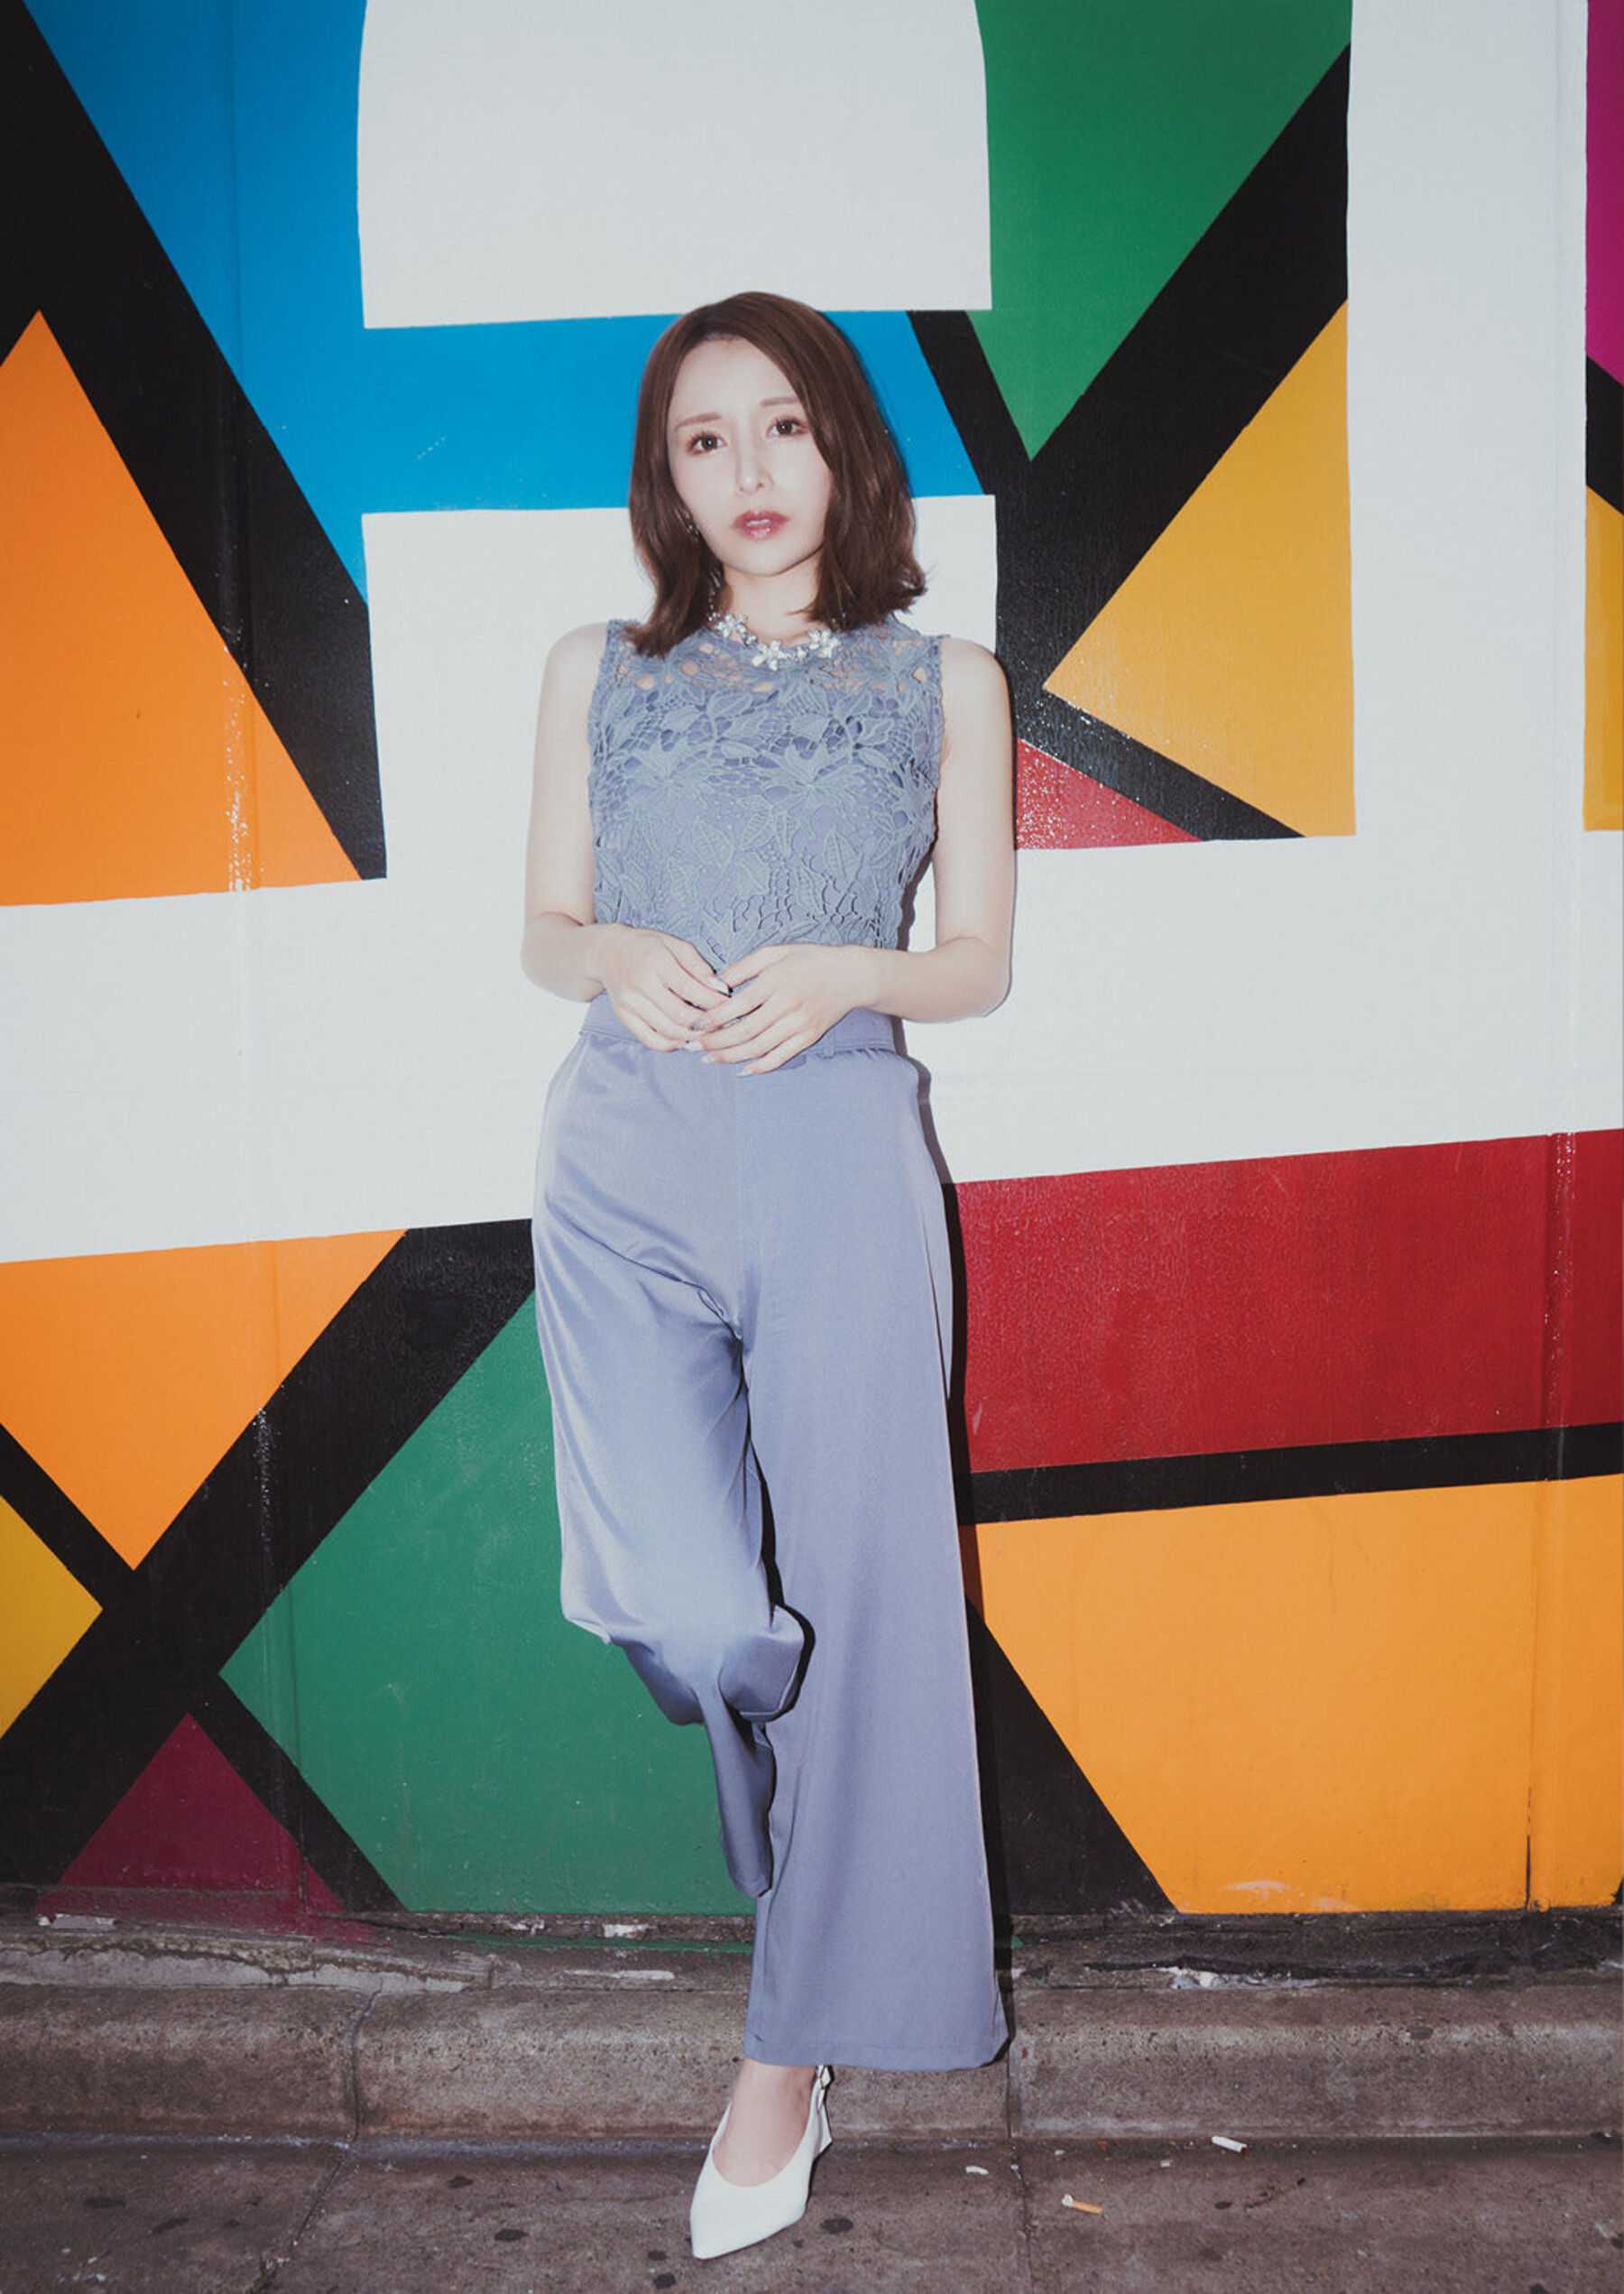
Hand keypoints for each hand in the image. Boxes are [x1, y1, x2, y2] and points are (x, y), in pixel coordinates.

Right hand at [596, 926, 731, 1048]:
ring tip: (709, 1032)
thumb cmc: (648, 946)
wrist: (607, 952)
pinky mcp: (623, 1016)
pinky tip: (685, 1039)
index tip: (730, 1005)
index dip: (714, 1002)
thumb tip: (721, 989)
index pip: (691, 989)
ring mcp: (629, 1003)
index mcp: (656, 961)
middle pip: (680, 1015)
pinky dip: (672, 1045)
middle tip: (723, 1023)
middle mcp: (640, 984)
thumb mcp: (674, 945)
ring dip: (693, 1036)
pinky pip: (650, 1040)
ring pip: (668, 1031)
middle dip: (707, 1023)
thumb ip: (698, 966)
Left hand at [687, 943, 876, 1072]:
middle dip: (715, 1042)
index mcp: (776, 982)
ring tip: (710, 1059)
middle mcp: (787, 1005)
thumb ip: (744, 967)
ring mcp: (799, 1024)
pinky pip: (780, 1057)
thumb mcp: (775, 953)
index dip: (712, 1018)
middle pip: (744, 1031)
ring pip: (759, 1048)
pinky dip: (760, 1067)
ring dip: (731, 1057)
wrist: (850, 976)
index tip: (694, 1025)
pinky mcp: (809, 1037)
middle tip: (693, 1046)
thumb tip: (715, 983)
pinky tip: (742, 1070)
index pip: (737, 1006)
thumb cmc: (809, 959)